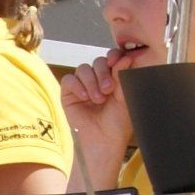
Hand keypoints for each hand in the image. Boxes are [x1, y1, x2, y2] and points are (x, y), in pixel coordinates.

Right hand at [60, 49, 135, 180]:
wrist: (103, 139)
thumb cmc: (117, 120)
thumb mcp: (123, 95)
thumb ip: (122, 75)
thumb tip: (125, 57)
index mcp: (114, 76)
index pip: (112, 57)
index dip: (113, 56)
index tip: (116, 62)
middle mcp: (98, 78)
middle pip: (97, 61)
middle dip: (103, 73)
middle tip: (108, 90)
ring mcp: (82, 85)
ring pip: (83, 69)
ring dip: (91, 82)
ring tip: (98, 99)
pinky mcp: (69, 93)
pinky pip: (69, 80)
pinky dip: (77, 86)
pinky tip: (84, 97)